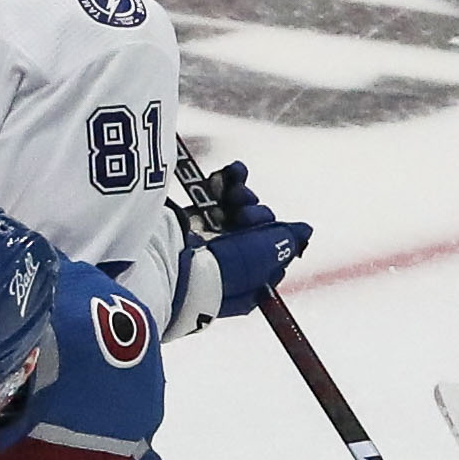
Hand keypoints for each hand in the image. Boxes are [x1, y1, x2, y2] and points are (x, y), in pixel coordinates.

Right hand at [191, 159, 310, 314]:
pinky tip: (230, 173)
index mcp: (241, 287)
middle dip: (254, 216)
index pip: (269, 256)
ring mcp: (202, 244)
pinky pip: (211, 198)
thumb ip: (280, 243)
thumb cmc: (207, 270)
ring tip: (233, 193)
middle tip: (243, 216)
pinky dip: (224, 183)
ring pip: (234, 212)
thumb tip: (303, 231)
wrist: (155, 261)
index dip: (273, 237)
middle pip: (252, 231)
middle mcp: (223, 266)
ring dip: (241, 196)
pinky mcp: (184, 222)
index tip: (268, 230)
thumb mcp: (254, 260)